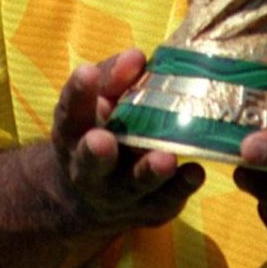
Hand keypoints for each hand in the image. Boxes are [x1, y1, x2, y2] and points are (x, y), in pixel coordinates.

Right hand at [51, 48, 203, 230]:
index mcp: (73, 134)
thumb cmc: (103, 125)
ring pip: (132, 186)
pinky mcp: (149, 209)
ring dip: (148, 173)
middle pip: (90, 163)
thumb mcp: (99, 96)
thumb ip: (115, 75)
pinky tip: (195, 172)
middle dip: (96, 153)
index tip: (86, 72)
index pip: (70, 111)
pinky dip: (181, 189)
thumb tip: (136, 58)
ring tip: (165, 159)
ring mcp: (119, 194)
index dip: (78, 92)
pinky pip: (165, 201)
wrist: (91, 194)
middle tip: (102, 141)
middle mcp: (89, 169)